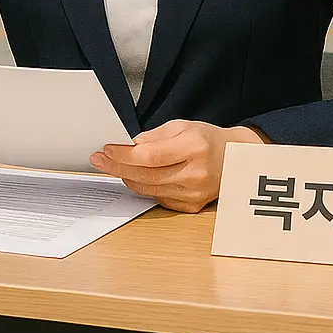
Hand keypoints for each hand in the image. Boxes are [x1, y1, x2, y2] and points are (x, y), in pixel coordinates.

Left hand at [90, 120, 265, 212]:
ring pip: (150, 189)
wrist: (234, 161)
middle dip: (118, 168)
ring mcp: (194, 193)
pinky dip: (144, 188)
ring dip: (127, 178)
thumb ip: (155, 136)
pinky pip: (159, 198)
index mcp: (194, 147)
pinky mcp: (191, 206)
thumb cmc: (207, 139)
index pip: (151, 156)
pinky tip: (135, 177)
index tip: (106, 150)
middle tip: (99, 160)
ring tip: (113, 166)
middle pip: (147, 175)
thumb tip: (130, 145)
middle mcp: (195, 173)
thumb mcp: (183, 126)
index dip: (125, 155)